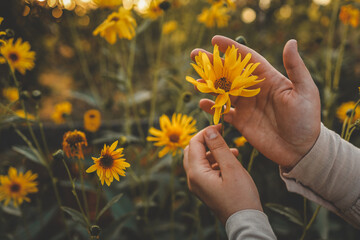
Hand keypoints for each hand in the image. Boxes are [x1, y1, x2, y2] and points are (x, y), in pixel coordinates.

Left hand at [183, 125, 262, 224]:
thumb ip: (219, 147)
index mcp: (196, 173)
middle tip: (222, 134)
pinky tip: (230, 160)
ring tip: (232, 150)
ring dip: (212, 151)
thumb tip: (209, 130)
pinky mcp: (204, 188)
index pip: (194, 143)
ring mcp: (197, 185)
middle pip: (192, 150)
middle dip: (206, 140)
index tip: (221, 125)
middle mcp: (192, 179)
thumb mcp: (231, 168)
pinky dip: (214, 161)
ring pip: (198, 159)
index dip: (206, 132)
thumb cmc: (241, 196)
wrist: (244, 221)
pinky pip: (204, 169)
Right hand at [191, 35, 320, 169]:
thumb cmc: (306, 118)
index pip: (246, 58)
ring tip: (196, 81)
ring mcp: (246, 105)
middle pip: (229, 72)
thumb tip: (291, 42)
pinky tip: (202, 103)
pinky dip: (211, 107)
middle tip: (195, 55)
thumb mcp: (304, 91)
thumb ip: (295, 67)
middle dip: (212, 63)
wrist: (301, 149)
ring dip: (208, 85)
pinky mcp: (241, 121)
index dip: (231, 48)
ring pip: (222, 91)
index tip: (215, 40)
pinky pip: (222, 112)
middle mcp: (253, 89)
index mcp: (268, 78)